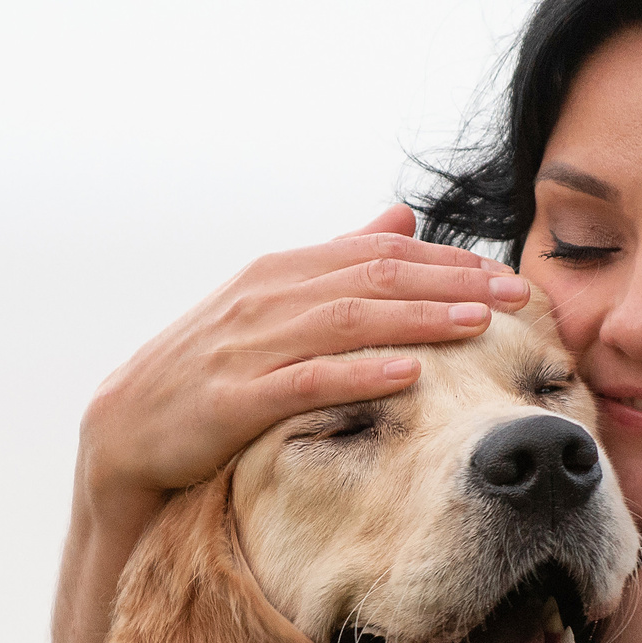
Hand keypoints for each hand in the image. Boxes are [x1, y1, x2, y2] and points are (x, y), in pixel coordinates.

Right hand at [77, 204, 530, 515]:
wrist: (126, 425)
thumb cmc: (211, 366)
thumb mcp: (274, 305)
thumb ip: (338, 262)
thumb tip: (405, 217)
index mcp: (282, 272)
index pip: (378, 254)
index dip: (447, 262)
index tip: (506, 276)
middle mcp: (267, 297)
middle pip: (374, 279)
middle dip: (451, 285)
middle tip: (515, 295)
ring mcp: (249, 345)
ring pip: (348, 322)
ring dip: (418, 320)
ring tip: (477, 325)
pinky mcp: (234, 399)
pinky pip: (307, 381)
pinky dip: (360, 374)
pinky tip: (409, 376)